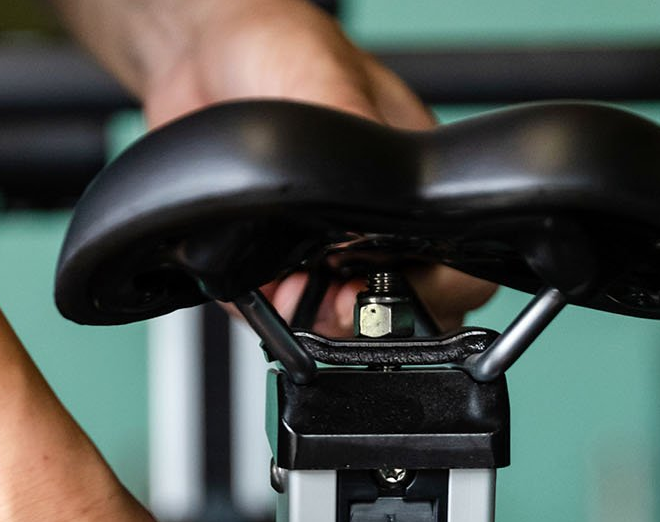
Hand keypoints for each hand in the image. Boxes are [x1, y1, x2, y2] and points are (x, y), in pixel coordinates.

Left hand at [133, 0, 497, 332]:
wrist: (199, 53)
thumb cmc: (279, 50)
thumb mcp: (331, 84)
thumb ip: (356, 147)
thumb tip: (374, 203)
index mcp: (415, 193)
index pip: (460, 273)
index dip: (433, 296)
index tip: (387, 288)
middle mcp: (374, 232)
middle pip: (404, 320)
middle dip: (367, 322)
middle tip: (333, 296)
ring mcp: (322, 255)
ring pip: (338, 332)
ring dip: (310, 321)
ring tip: (288, 285)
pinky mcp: (267, 267)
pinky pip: (270, 320)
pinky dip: (258, 313)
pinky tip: (252, 276)